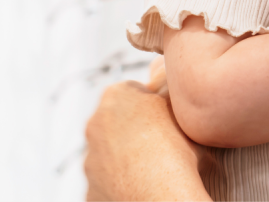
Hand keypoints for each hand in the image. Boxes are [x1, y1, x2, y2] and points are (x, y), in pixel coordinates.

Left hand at [84, 62, 214, 201]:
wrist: (161, 196)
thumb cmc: (176, 152)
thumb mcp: (179, 109)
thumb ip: (165, 94)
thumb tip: (163, 78)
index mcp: (116, 95)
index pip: (133, 94)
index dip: (152, 109)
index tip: (165, 124)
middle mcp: (94, 124)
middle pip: (115, 125)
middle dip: (132, 134)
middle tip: (160, 149)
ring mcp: (89, 160)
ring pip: (108, 158)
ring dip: (124, 163)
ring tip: (152, 175)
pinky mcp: (90, 191)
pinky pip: (106, 186)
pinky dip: (120, 188)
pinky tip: (140, 192)